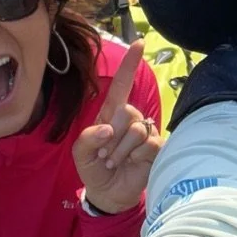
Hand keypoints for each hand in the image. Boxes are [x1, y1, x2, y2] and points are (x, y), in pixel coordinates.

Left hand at [74, 40, 161, 215]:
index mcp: (111, 114)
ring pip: (136, 129)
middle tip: (105, 153)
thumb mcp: (80, 153)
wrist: (107, 194)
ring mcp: (145, 133)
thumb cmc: (94, 168)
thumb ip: (87, 138)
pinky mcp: (156, 148)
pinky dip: (133, 157)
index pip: (121, 85)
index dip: (130, 65)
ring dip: (120, 150)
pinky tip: (130, 164)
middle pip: (126, 111)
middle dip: (111, 137)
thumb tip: (109, 129)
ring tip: (115, 161)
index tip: (140, 42)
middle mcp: (130, 119)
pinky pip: (148, 143)